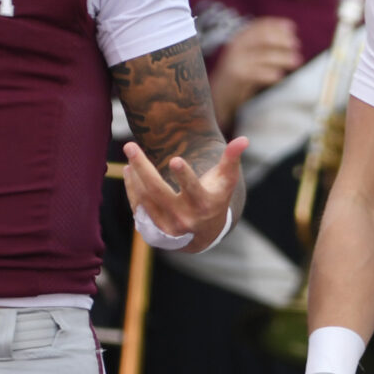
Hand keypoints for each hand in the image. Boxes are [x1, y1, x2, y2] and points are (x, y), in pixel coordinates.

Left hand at [122, 136, 247, 252]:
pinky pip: (138, 206)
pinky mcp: (153, 228)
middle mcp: (184, 218)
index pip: (193, 190)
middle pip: (159, 191)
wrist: (203, 234)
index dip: (185, 176)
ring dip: (135, 175)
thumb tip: (244, 139)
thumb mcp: (226, 181)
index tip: (175, 159)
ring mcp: (166, 225)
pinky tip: (129, 169)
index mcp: (204, 204)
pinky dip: (132, 187)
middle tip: (129, 145)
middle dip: (143, 167)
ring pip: (145, 198)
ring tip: (130, 152)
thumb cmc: (216, 197)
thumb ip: (232, 159)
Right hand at [211, 18, 300, 125]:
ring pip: (263, 56)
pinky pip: (257, 73)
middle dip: (282, 40)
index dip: (277, 25)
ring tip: (297, 61)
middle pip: (263, 37)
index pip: (259, 25)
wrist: (218, 94)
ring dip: (283, 57)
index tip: (293, 28)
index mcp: (240, 38)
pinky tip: (280, 76)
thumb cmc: (239, 74)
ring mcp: (235, 61)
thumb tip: (290, 38)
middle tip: (297, 45)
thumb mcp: (250, 55)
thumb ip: (264, 46)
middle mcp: (236, 46)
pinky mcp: (236, 76)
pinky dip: (270, 74)